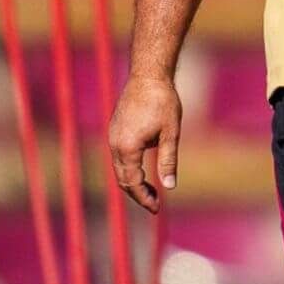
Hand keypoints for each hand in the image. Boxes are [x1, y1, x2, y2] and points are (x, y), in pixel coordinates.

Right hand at [109, 71, 181, 213]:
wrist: (148, 75)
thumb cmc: (163, 101)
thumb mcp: (171, 133)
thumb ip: (168, 160)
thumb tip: (170, 186)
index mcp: (127, 147)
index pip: (132, 182)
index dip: (144, 198)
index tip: (156, 208)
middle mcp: (115, 144)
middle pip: (123, 179)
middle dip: (138, 194)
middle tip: (155, 204)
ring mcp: (112, 136)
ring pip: (119, 168)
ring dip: (133, 182)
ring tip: (151, 190)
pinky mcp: (115, 130)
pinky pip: (119, 157)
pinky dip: (129, 168)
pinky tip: (143, 170)